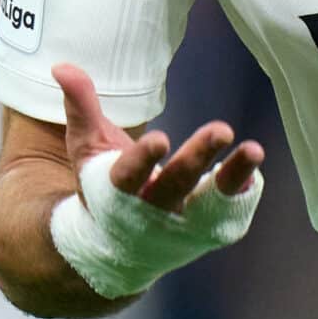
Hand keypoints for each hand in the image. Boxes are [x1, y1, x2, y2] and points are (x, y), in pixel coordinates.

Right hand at [52, 62, 264, 213]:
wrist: (115, 252)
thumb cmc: (102, 189)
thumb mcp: (87, 149)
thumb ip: (81, 107)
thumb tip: (63, 66)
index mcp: (117, 192)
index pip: (129, 176)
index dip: (144, 159)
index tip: (161, 140)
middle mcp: (151, 211)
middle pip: (175, 185)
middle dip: (196, 158)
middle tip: (222, 129)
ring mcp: (182, 226)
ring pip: (210, 204)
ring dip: (233, 176)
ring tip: (254, 149)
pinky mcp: (209, 230)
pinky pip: (232, 211)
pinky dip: (243, 189)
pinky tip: (254, 162)